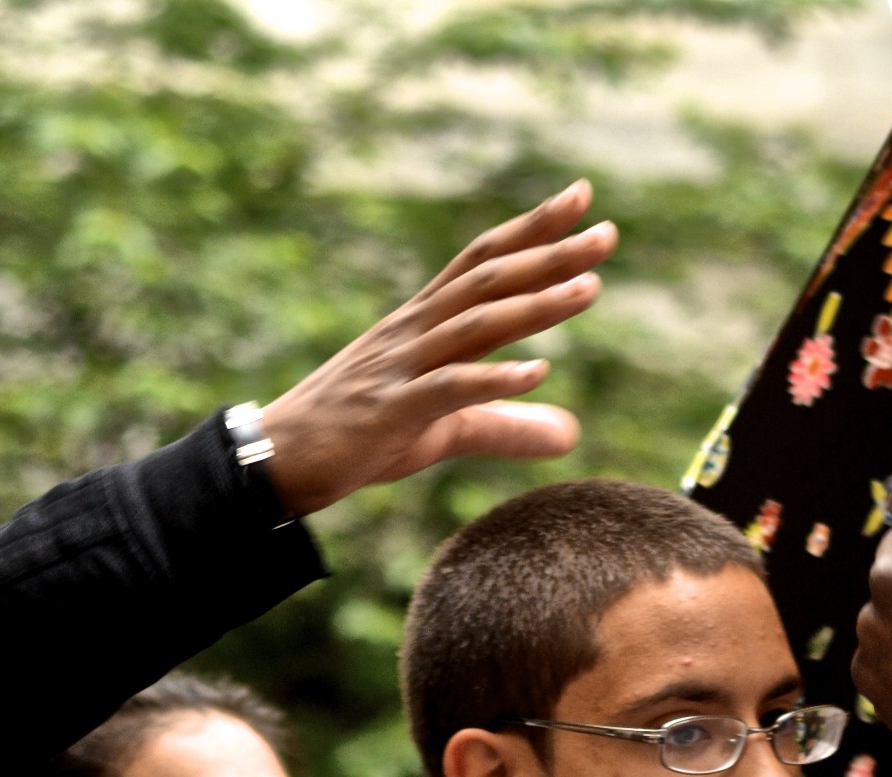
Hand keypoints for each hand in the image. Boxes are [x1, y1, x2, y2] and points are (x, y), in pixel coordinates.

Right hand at [260, 185, 614, 515]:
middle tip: (608, 233)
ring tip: (591, 287)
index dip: (533, 229)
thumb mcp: (444, 431)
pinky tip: (539, 372)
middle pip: (491, 278)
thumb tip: (571, 433)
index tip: (582, 201)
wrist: (283, 458)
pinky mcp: (392, 411)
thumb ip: (506, 425)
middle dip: (550, 253)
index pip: (485, 261)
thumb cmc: (360, 437)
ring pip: (477, 324)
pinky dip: (494, 379)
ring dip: (536, 304)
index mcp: (426, 323)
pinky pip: (450, 388)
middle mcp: (417, 329)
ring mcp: (403, 366)